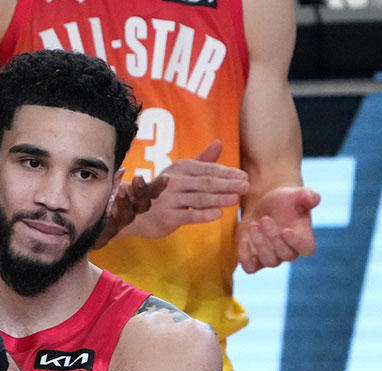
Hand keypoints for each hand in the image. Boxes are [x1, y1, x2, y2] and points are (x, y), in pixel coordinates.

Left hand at [96, 173, 169, 249]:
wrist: (87, 228)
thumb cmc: (102, 203)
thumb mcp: (110, 188)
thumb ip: (117, 180)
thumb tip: (121, 170)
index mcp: (134, 199)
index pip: (150, 192)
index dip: (159, 186)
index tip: (166, 178)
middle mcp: (130, 212)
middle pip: (143, 204)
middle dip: (141, 191)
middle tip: (138, 178)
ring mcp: (119, 223)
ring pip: (128, 216)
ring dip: (125, 203)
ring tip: (120, 191)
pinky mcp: (107, 233)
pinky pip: (110, 228)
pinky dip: (109, 220)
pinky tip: (107, 213)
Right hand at [125, 140, 248, 239]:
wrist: (135, 211)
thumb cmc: (163, 192)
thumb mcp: (181, 173)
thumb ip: (202, 161)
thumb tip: (219, 143)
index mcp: (181, 168)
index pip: (208, 169)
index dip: (227, 173)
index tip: (244, 177)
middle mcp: (175, 181)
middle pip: (206, 182)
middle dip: (228, 184)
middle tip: (246, 186)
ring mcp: (170, 199)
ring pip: (199, 198)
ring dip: (219, 198)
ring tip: (236, 199)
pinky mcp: (168, 216)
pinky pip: (189, 215)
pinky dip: (204, 214)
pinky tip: (218, 214)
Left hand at [237, 185, 318, 272]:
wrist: (264, 205)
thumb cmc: (284, 201)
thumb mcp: (295, 194)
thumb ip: (307, 196)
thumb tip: (313, 199)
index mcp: (303, 237)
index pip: (307, 249)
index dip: (298, 243)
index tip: (286, 230)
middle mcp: (289, 251)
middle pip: (286, 255)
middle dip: (274, 238)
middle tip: (264, 219)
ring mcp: (271, 257)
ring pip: (269, 261)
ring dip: (260, 244)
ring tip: (253, 224)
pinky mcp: (254, 259)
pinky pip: (250, 268)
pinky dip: (245, 257)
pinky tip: (243, 240)